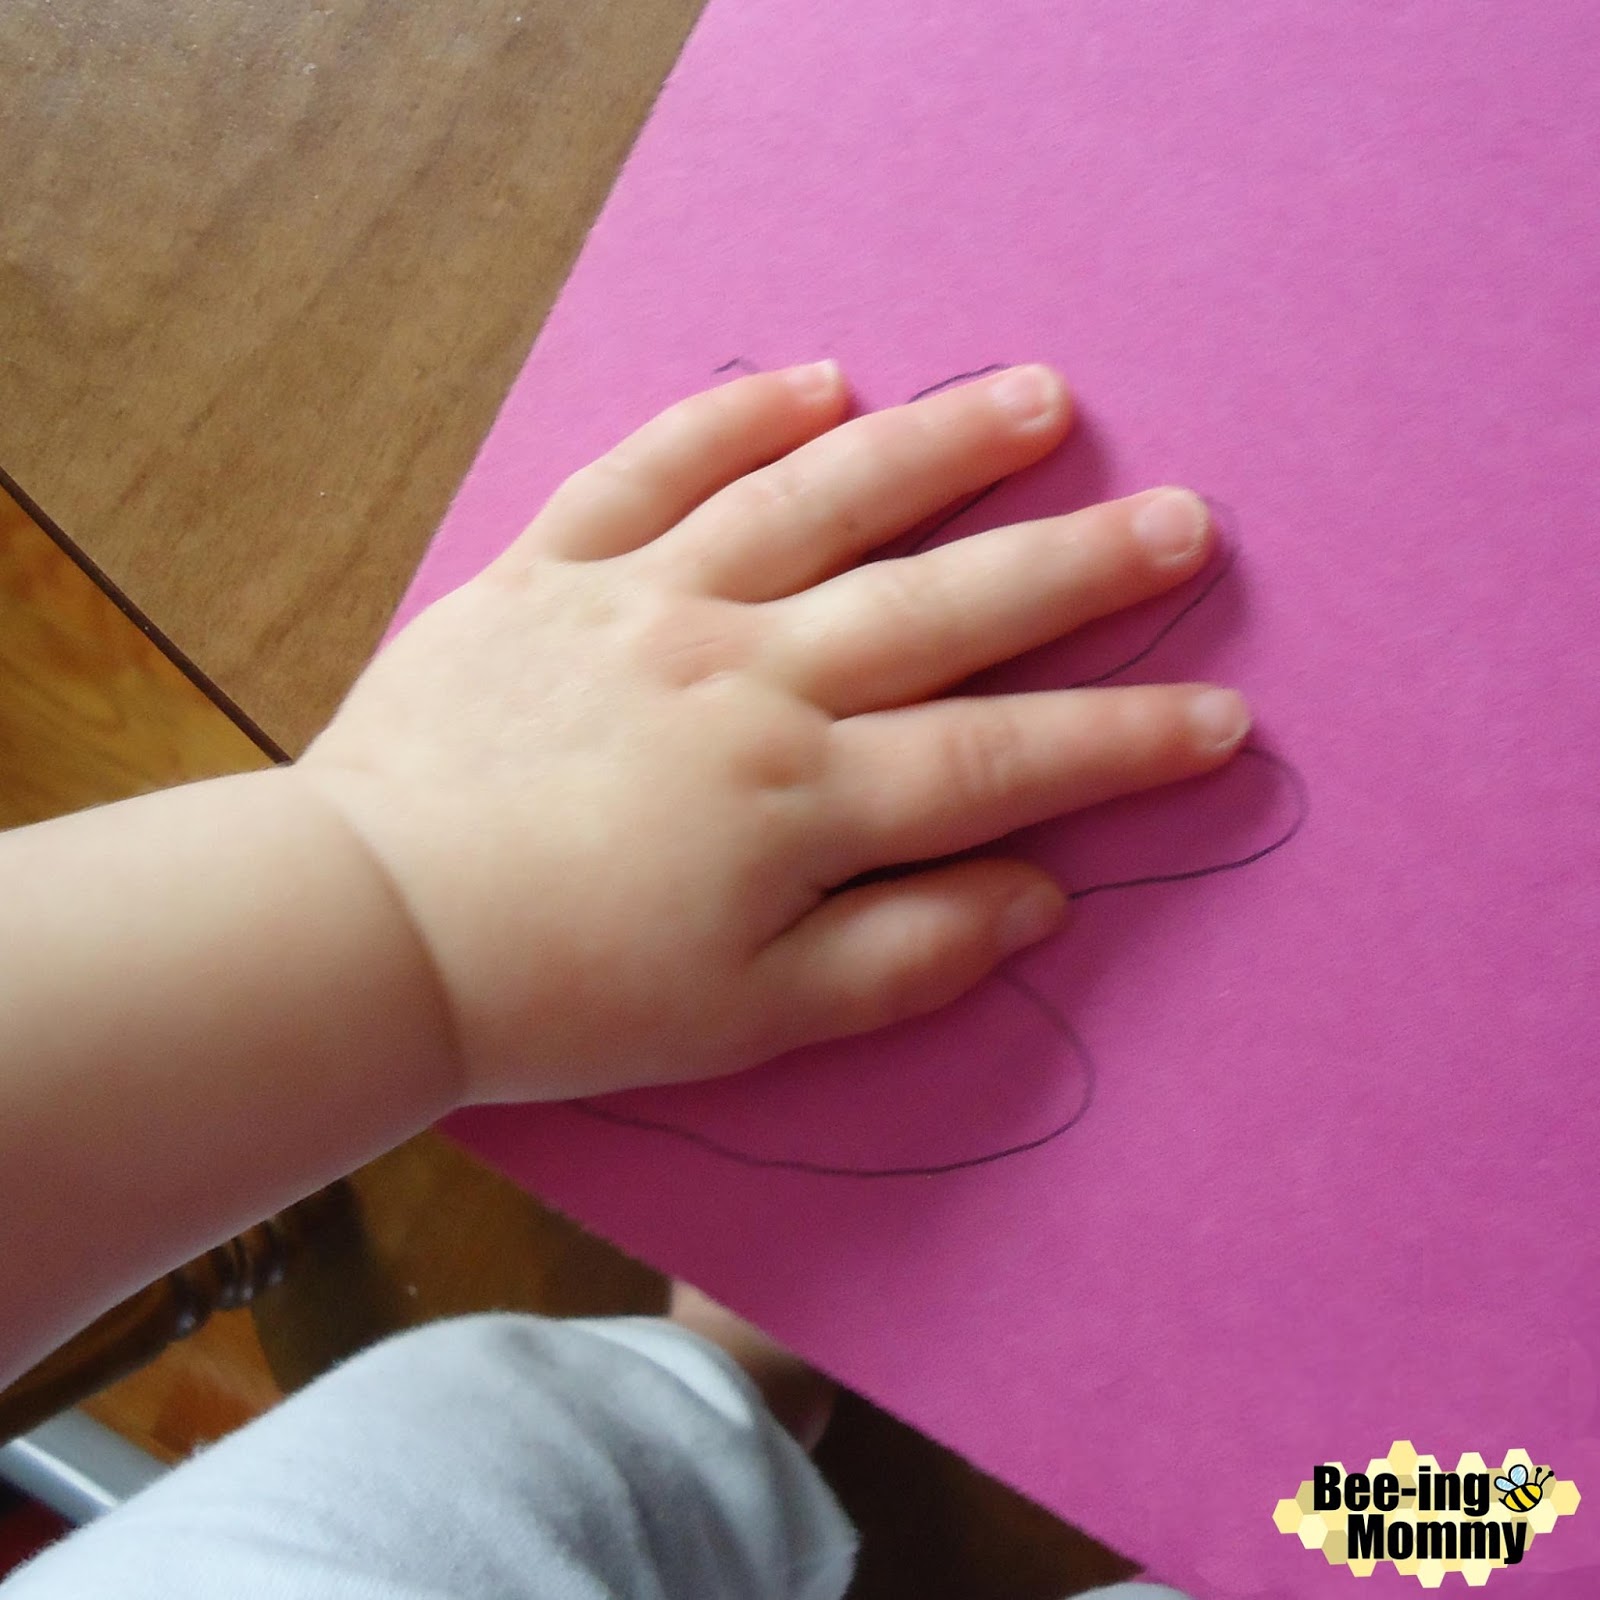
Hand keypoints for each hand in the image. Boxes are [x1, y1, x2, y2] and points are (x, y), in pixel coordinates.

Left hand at [295, 361, 1248, 1102]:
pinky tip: (817, 377)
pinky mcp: (552, 568)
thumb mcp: (752, 1021)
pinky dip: (735, 413)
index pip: (1001, 758)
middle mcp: (746, 676)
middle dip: (1078, 566)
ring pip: (819, 502)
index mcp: (801, 800)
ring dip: (939, 448)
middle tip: (1182, 519)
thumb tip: (1039, 894)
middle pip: (943, 606)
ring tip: (1040, 400)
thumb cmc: (565, 994)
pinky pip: (652, 468)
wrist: (369, 930)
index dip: (1121, 740)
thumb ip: (905, 955)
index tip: (1221, 717)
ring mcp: (648, 605)